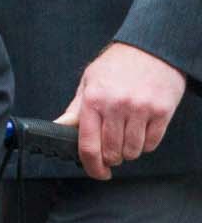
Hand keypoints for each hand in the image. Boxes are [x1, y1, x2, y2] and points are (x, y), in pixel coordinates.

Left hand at [58, 43, 187, 179]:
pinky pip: (152, 143)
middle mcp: (116, 106)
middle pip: (111, 152)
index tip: (96, 172)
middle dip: (110, 159)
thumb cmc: (118, 65)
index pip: (88, 145)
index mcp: (93, 100)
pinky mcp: (161, 112)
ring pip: (132, 151)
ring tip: (126, 139)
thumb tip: (60, 126)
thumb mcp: (89, 82)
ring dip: (128, 152)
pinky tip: (141, 133)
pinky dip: (145, 145)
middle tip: (111, 153)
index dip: (91, 166)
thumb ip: (76, 109)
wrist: (152, 49)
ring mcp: (141, 110)